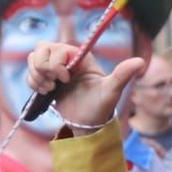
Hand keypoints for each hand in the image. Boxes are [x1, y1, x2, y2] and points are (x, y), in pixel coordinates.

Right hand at [24, 45, 146, 130]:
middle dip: (43, 68)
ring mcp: (54, 69)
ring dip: (36, 76)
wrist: (86, 124)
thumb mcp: (111, 91)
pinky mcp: (45, 79)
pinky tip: (45, 93)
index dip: (56, 63)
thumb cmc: (101, 107)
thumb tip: (140, 62)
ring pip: (33, 58)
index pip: (57, 47)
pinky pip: (30, 73)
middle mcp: (66, 59)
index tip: (66, 79)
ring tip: (50, 90)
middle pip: (41, 49)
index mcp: (80, 57)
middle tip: (55, 85)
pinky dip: (33, 83)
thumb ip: (122, 75)